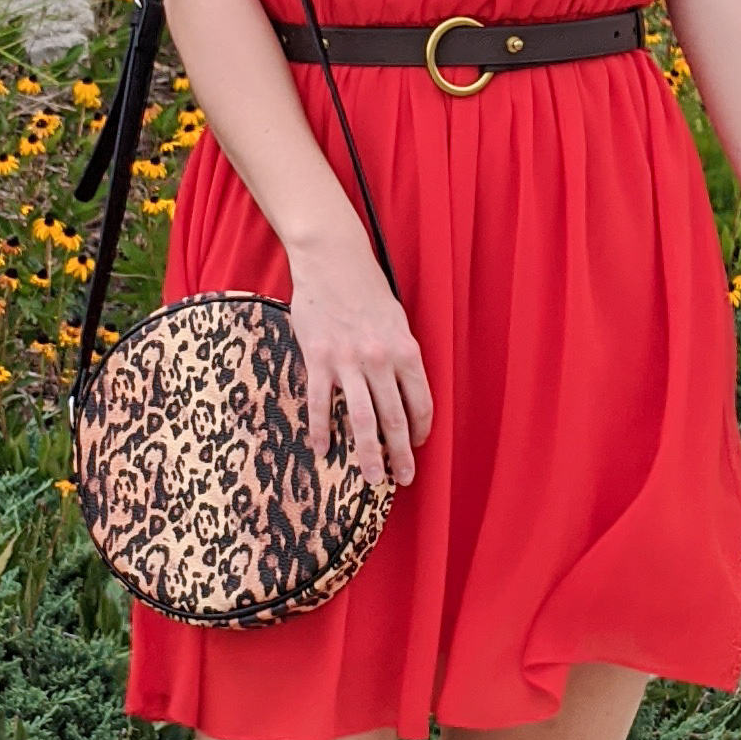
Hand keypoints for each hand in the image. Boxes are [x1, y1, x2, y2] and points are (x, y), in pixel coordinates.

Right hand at [286, 233, 431, 484]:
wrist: (332, 260)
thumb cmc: (366, 289)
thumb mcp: (396, 320)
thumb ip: (400, 355)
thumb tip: (402, 388)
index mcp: (405, 350)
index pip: (420, 401)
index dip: (421, 429)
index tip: (418, 446)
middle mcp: (381, 360)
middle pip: (395, 418)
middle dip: (401, 454)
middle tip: (403, 479)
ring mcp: (348, 361)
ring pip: (361, 418)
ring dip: (367, 453)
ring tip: (371, 478)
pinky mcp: (319, 358)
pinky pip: (321, 403)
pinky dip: (321, 430)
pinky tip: (322, 450)